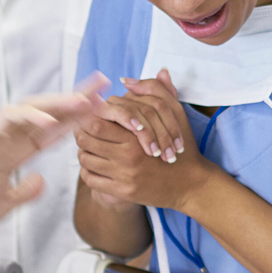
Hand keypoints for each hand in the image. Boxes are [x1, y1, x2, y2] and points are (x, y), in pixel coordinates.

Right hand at [0, 81, 107, 243]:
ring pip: (29, 109)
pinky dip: (28, 117)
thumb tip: (41, 182)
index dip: (77, 118)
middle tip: (103, 86)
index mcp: (13, 154)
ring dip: (58, 102)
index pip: (52, 130)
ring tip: (84, 99)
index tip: (102, 109)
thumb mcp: (3, 204)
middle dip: (75, 99)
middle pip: (47, 112)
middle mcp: (5, 140)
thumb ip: (23, 191)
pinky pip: (6, 120)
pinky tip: (49, 119)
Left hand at [74, 73, 213, 211]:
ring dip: (84, 152)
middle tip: (84, 132)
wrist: (190, 184)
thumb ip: (154, 91)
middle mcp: (127, 155)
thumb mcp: (175, 113)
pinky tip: (96, 167)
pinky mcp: (123, 192)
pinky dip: (88, 172)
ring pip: (85, 159)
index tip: (88, 116)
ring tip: (90, 148)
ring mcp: (124, 175)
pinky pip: (91, 180)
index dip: (86, 117)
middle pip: (85, 140)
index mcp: (136, 134)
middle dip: (81, 134)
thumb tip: (127, 80)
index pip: (95, 121)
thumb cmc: (182, 147)